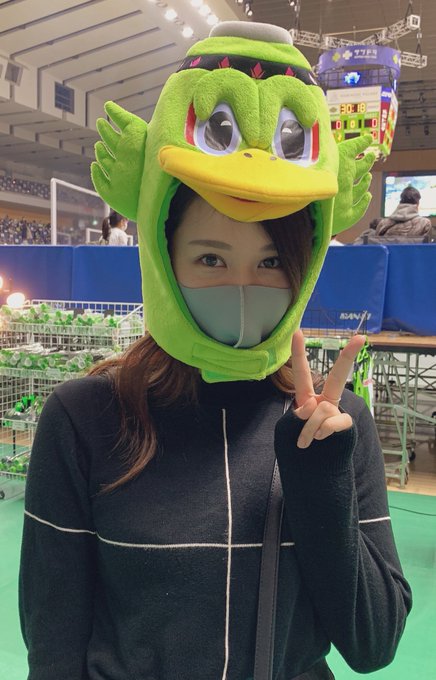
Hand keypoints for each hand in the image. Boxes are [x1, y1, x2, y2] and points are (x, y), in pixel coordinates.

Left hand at [291, 330, 365, 448]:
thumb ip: (298, 415)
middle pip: (337, 376)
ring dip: (308, 429)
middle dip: (348, 357)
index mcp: (307, 399)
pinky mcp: (346, 426)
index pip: (302, 373)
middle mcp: (325, 402)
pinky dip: (322, 431)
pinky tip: (320, 439)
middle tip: (360, 337)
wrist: (310, 473)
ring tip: (305, 443)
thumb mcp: (287, 430)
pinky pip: (334, 421)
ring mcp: (337, 413)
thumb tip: (313, 406)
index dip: (298, 353)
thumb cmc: (296, 449)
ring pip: (322, 410)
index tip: (298, 332)